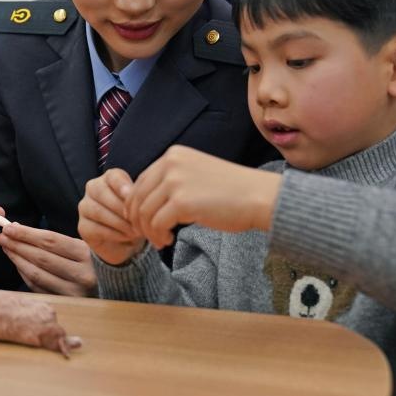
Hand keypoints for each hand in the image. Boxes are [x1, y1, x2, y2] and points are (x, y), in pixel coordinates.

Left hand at [0, 224, 96, 296]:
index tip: (10, 227)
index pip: (50, 241)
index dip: (27, 233)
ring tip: (7, 248)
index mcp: (87, 254)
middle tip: (2, 236)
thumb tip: (19, 228)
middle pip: (41, 257)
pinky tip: (18, 263)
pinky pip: (39, 287)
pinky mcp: (67, 303)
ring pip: (37, 274)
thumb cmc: (94, 261)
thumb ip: (55, 239)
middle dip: (18, 245)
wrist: (116, 286)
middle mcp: (83, 274)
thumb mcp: (84, 245)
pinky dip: (25, 274)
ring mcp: (75, 292)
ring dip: (18, 260)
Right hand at [78, 168, 145, 265]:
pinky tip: (127, 237)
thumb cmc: (135, 216)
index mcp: (109, 178)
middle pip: (101, 192)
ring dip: (119, 222)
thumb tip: (135, 197)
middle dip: (121, 207)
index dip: (122, 185)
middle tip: (137, 220)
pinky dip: (114, 234)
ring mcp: (85, 207)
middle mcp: (93, 189)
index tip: (131, 195)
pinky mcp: (83, 226)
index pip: (113, 177)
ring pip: (98, 211)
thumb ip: (137, 197)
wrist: (127, 241)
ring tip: (135, 231)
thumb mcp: (139, 205)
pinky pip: (96, 228)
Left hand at [127, 145, 282, 249]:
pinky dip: (158, 236)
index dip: (137, 205)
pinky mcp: (182, 202)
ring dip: (149, 231)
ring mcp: (175, 181)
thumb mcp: (195, 174)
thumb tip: (145, 200)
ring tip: (161, 240)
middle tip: (150, 235)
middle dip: (139, 220)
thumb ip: (172, 180)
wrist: (258, 196)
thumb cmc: (231, 190)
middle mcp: (171, 163)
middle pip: (137, 197)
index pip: (140, 181)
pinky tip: (168, 240)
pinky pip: (156, 224)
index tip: (144, 222)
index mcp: (173, 154)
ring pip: (144, 212)